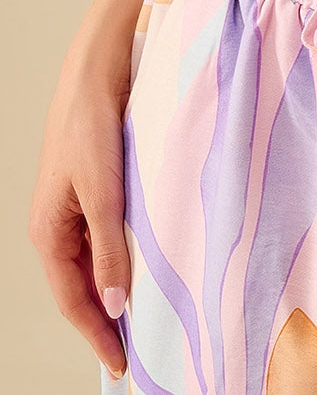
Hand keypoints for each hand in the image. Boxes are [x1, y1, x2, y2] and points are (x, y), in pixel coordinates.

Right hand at [28, 35, 133, 382]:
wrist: (97, 74)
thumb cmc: (93, 126)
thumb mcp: (104, 192)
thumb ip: (110, 248)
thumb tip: (115, 305)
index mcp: (49, 231)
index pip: (73, 300)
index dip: (98, 335)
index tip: (123, 364)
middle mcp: (57, 226)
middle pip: (81, 287)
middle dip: (105, 321)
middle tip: (137, 352)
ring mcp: (74, 208)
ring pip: (93, 263)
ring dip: (114, 290)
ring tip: (144, 319)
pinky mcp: (92, 190)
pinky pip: (104, 238)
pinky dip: (120, 259)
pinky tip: (143, 267)